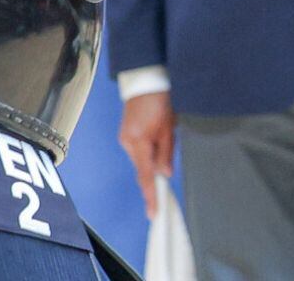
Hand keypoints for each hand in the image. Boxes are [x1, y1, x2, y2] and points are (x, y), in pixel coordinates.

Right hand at [118, 91, 176, 218]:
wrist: (145, 81)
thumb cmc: (160, 101)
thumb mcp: (169, 128)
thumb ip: (166, 153)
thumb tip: (164, 175)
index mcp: (138, 142)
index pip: (145, 176)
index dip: (150, 195)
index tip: (153, 212)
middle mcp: (127, 142)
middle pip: (143, 167)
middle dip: (156, 170)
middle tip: (168, 158)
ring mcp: (125, 138)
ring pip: (142, 158)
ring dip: (154, 157)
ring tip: (166, 132)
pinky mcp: (126, 133)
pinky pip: (139, 149)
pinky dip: (149, 150)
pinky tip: (158, 134)